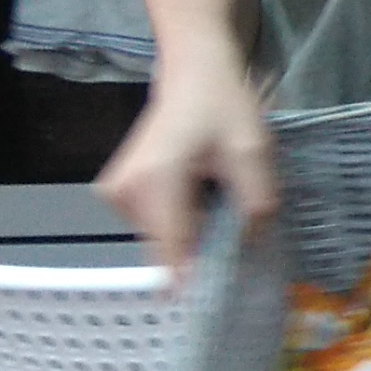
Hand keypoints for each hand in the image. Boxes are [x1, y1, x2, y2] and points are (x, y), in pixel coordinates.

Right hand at [96, 49, 274, 272]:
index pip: (173, 252)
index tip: (217, 300)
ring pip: (161, 238)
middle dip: (202, 248)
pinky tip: (196, 193)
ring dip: (192, 231)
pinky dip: (178, 218)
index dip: (197, 280)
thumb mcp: (253, 153)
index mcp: (156, 182)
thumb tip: (249, 248)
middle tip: (233, 228)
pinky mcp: (116, 194)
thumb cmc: (223, 106)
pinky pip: (154, 224)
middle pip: (168, 247)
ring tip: (214, 197)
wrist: (192, 70)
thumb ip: (255, 204)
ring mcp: (115, 194)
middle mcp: (125, 193)